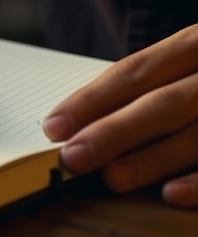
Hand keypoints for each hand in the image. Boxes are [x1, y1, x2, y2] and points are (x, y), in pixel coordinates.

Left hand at [43, 24, 197, 207]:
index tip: (53, 125)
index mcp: (196, 42)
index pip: (134, 70)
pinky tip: (172, 194)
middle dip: (115, 131)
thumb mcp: (190, 57)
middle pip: (164, 102)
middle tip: (73, 157)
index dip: (92, 99)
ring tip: (112, 178)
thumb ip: (151, 81)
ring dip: (154, 159)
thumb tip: (85, 120)